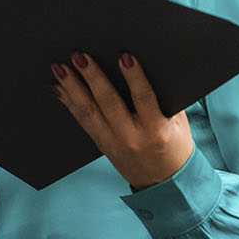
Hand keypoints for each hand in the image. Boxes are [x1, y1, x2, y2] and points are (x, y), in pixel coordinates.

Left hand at [52, 52, 192, 189]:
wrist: (163, 182)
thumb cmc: (174, 146)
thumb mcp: (179, 123)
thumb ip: (165, 97)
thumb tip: (151, 65)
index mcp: (156, 130)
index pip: (143, 98)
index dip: (134, 77)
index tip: (124, 56)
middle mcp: (131, 137)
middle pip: (108, 103)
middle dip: (92, 77)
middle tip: (79, 56)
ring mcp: (112, 142)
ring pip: (88, 112)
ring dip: (72, 87)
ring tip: (60, 68)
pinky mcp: (100, 144)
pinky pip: (82, 121)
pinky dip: (69, 102)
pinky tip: (59, 88)